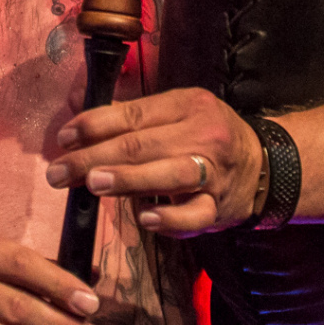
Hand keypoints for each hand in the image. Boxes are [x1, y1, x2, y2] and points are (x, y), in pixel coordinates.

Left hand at [47, 87, 266, 234]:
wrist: (264, 166)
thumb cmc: (208, 137)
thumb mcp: (179, 113)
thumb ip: (135, 118)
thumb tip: (79, 124)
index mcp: (187, 105)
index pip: (133, 114)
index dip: (94, 125)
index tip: (63, 139)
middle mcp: (203, 134)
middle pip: (143, 145)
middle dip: (96, 158)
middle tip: (60, 172)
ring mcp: (213, 172)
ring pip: (170, 174)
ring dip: (129, 179)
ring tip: (94, 184)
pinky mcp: (219, 207)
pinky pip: (195, 215)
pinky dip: (170, 218)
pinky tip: (145, 219)